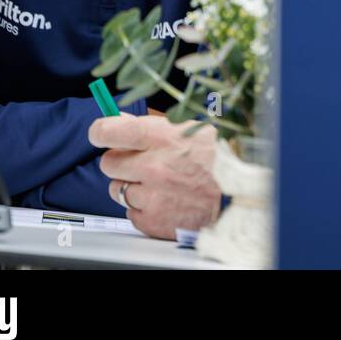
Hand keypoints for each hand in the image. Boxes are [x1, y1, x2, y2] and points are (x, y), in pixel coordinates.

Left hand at [88, 114, 219, 239]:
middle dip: (121, 162)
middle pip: (108, 163)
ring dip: (133, 187)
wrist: (240, 195)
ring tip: (160, 185)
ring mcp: (151, 196)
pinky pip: (131, 213)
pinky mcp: (151, 220)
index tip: (101, 133)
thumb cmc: (218, 158)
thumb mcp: (189, 129)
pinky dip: (144, 208)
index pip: (108, 131)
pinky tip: (165, 201)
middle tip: (142, 163)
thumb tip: (116, 119)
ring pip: (117, 190)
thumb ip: (150, 126)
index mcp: (161, 138)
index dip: (101, 131)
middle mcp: (152, 167)